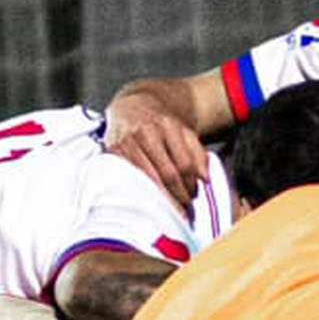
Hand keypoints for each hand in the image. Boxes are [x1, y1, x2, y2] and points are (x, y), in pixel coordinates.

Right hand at [104, 80, 207, 208]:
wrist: (133, 108)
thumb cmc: (161, 125)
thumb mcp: (185, 132)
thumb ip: (198, 154)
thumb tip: (206, 179)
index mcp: (168, 126)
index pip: (184, 164)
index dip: (191, 184)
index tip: (194, 196)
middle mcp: (146, 133)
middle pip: (167, 174)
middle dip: (179, 197)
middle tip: (185, 211)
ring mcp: (128, 143)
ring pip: (148, 180)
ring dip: (162, 199)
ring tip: (171, 210)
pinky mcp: (113, 154)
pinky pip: (130, 180)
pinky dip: (141, 194)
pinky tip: (149, 202)